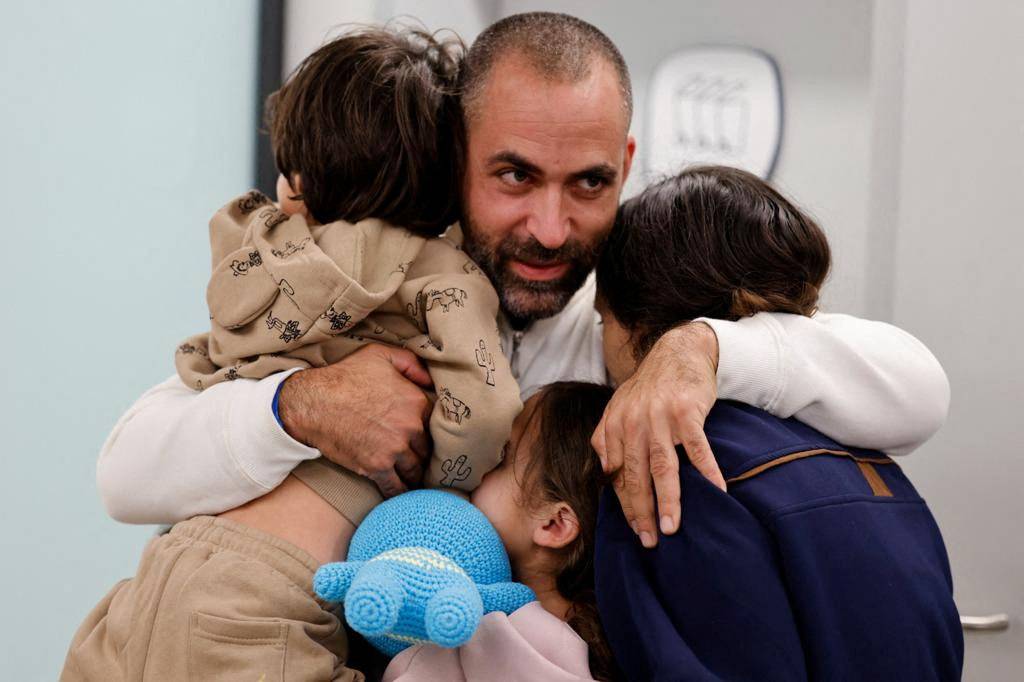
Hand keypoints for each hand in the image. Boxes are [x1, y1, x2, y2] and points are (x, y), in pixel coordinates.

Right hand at [277, 344, 433, 497]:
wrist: (312, 403)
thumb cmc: (345, 376)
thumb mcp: (380, 355)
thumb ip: (411, 364)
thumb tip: (431, 381)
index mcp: (416, 401)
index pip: (435, 423)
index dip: (432, 430)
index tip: (428, 436)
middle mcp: (410, 427)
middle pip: (427, 448)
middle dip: (424, 453)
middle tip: (422, 458)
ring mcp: (395, 450)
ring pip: (415, 469)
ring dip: (415, 474)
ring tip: (414, 477)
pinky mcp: (376, 467)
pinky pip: (396, 487)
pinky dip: (401, 492)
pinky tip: (403, 493)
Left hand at [592, 322, 725, 547]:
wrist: (678, 351)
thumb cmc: (650, 387)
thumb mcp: (620, 408)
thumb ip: (608, 439)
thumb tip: (605, 474)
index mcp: (615, 425)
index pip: (617, 474)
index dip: (625, 504)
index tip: (634, 528)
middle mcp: (633, 422)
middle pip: (636, 476)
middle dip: (641, 511)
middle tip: (648, 541)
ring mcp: (660, 417)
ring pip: (663, 467)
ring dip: (668, 501)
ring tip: (671, 528)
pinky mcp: (687, 412)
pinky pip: (698, 449)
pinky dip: (708, 472)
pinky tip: (717, 492)